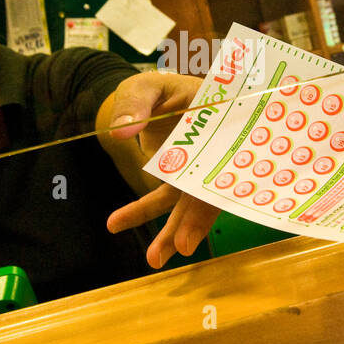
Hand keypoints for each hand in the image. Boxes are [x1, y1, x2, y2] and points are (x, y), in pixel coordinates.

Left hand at [104, 72, 222, 269]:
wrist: (156, 96)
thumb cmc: (159, 87)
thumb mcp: (146, 85)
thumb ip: (136, 103)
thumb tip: (121, 131)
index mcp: (220, 122)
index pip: (225, 154)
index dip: (218, 184)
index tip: (208, 202)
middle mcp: (216, 150)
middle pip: (210, 188)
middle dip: (196, 220)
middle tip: (183, 247)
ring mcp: (199, 168)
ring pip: (189, 203)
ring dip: (173, 231)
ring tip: (154, 259)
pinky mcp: (180, 179)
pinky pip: (164, 199)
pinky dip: (142, 212)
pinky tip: (117, 223)